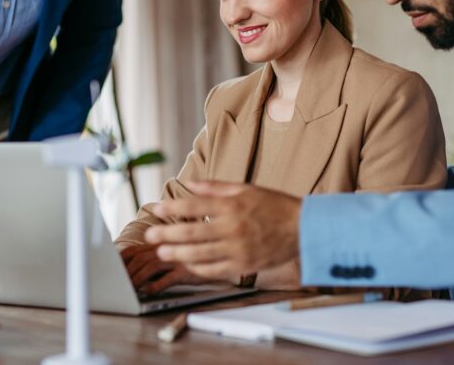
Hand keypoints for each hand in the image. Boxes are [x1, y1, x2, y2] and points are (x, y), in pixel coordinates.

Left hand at [118, 243, 210, 294]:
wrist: (221, 257)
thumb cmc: (192, 258)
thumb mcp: (172, 254)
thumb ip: (153, 257)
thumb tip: (133, 271)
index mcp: (160, 243)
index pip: (134, 250)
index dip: (120, 260)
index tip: (110, 270)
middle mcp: (167, 248)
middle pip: (140, 258)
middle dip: (126, 272)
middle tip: (117, 284)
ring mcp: (177, 259)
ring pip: (152, 267)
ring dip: (138, 279)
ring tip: (129, 289)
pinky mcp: (187, 271)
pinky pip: (169, 278)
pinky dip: (156, 286)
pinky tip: (149, 292)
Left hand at [144, 181, 301, 279]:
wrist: (302, 228)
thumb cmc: (273, 206)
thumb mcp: (245, 189)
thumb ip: (216, 187)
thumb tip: (191, 184)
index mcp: (232, 206)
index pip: (195, 205)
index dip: (173, 207)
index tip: (157, 208)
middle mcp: (233, 228)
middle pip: (193, 232)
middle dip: (168, 233)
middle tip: (150, 234)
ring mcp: (238, 249)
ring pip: (200, 253)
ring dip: (178, 253)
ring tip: (162, 251)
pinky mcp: (244, 266)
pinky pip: (215, 270)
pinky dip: (198, 267)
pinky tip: (186, 263)